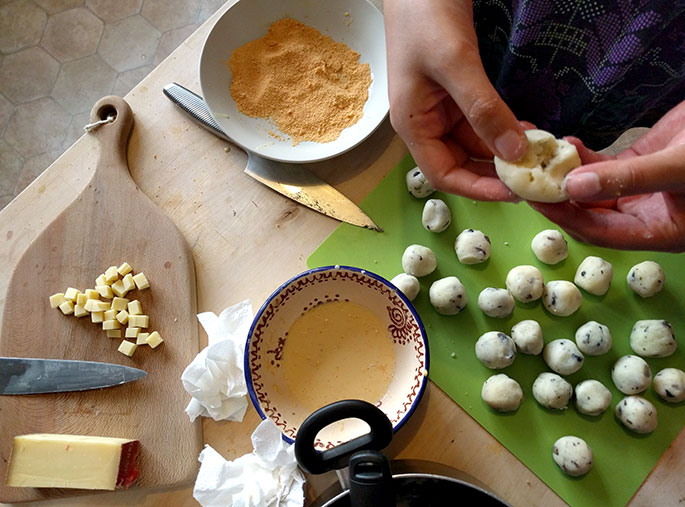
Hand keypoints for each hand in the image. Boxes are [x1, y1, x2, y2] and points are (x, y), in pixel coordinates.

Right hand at [384, 0, 526, 200]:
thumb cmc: (425, 19)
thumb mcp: (455, 64)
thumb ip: (483, 109)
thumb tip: (515, 152)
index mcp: (413, 125)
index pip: (443, 174)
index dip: (478, 188)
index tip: (515, 191)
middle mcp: (426, 123)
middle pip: (462, 163)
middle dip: (496, 172)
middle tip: (535, 177)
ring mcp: (442, 108)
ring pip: (476, 143)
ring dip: (505, 150)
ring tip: (539, 154)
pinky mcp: (458, 92)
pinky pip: (483, 121)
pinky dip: (504, 128)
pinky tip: (529, 129)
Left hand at [529, 100, 684, 251]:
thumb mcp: (680, 169)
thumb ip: (628, 179)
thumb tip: (571, 187)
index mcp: (658, 232)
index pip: (599, 232)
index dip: (565, 219)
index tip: (533, 201)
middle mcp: (645, 216)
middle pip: (588, 212)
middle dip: (555, 196)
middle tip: (522, 178)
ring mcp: (641, 190)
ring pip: (592, 187)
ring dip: (564, 172)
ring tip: (535, 155)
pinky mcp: (640, 164)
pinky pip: (603, 165)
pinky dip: (583, 155)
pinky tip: (564, 140)